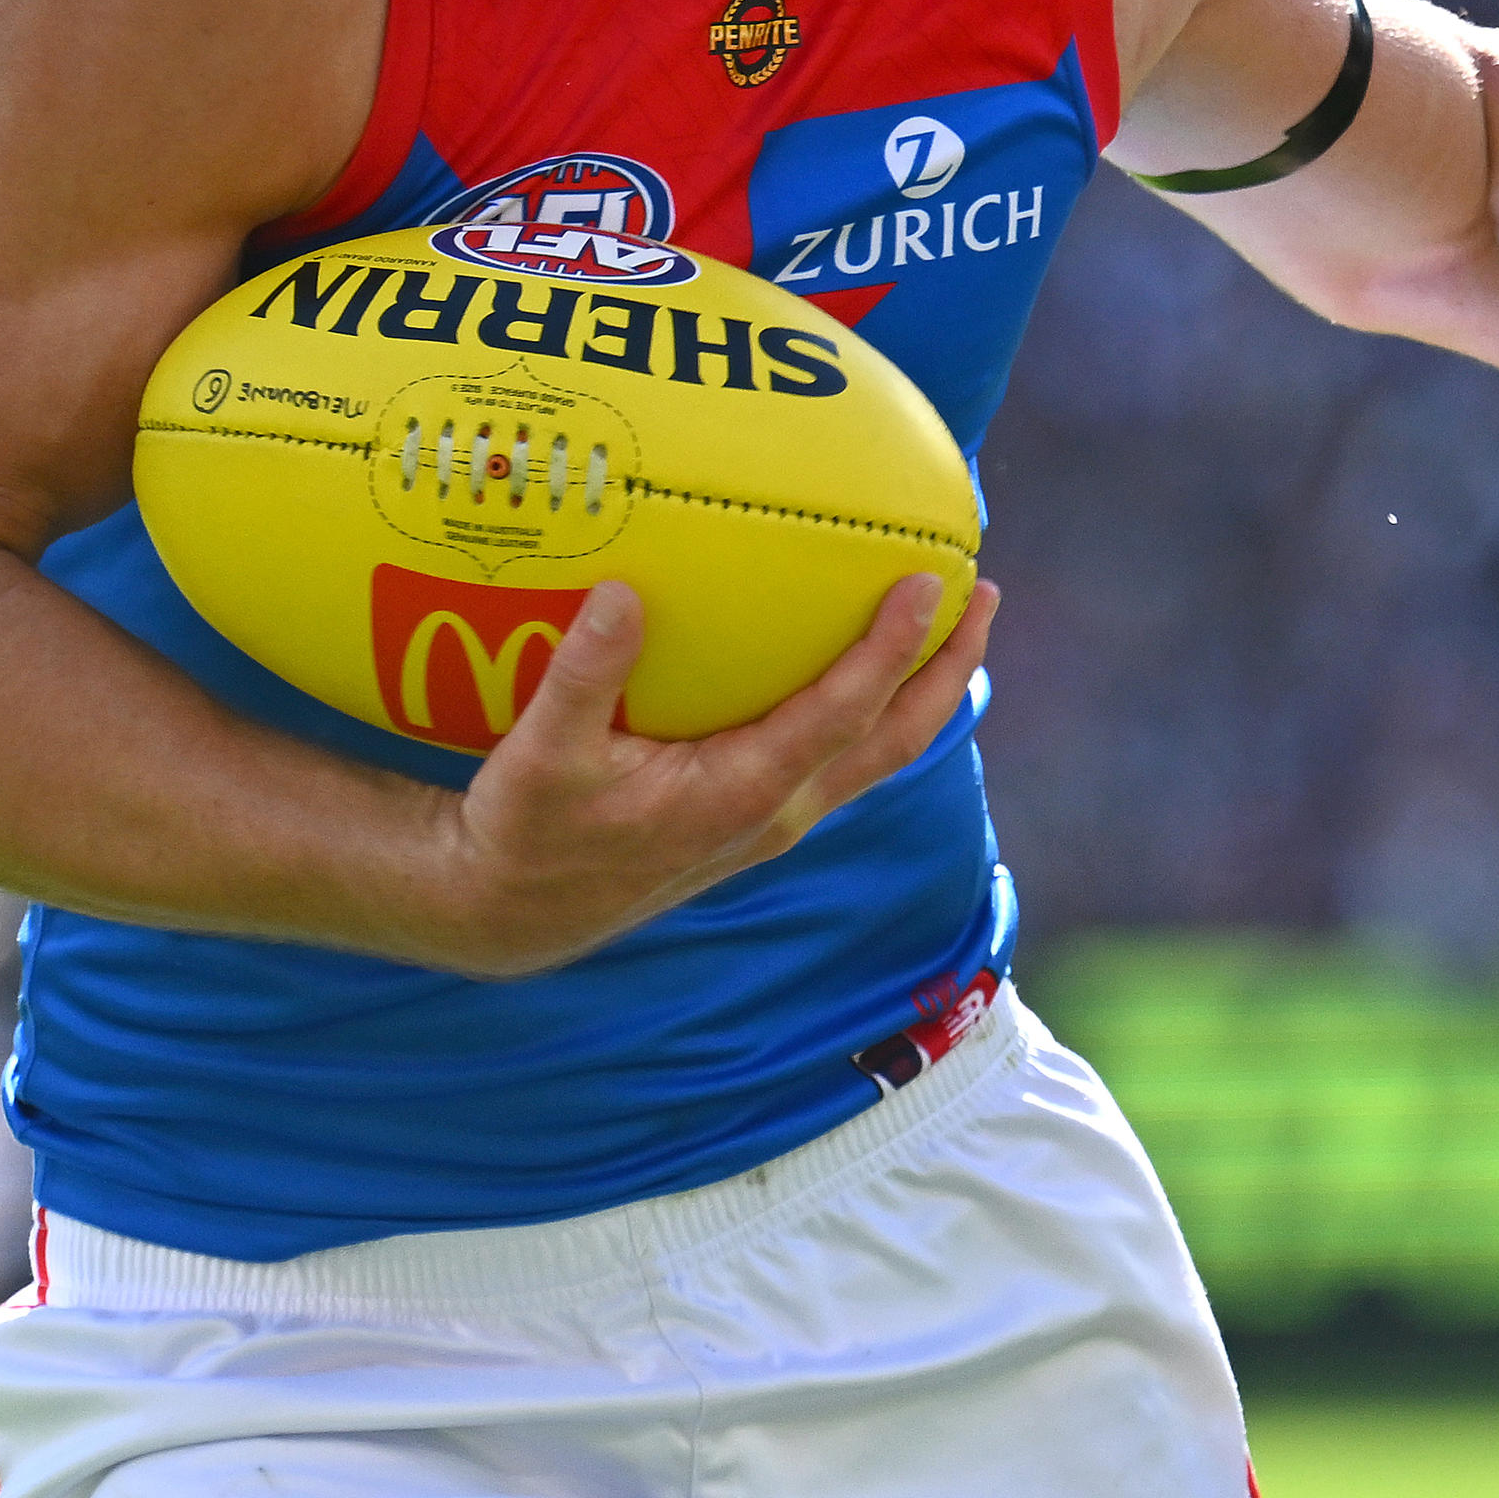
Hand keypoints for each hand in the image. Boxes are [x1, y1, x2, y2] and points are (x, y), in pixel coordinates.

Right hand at [420, 574, 1000, 975]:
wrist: (515, 914)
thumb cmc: (527, 832)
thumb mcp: (540, 754)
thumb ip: (584, 675)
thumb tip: (620, 594)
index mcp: (742, 792)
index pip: (844, 713)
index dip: (891, 650)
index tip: (927, 583)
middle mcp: (778, 811)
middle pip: (896, 739)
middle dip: (949, 668)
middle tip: (983, 591)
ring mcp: (774, 820)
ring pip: (877, 753)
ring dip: (923, 690)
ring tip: (951, 621)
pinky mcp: (756, 819)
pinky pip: (840, 757)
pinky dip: (872, 708)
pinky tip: (859, 662)